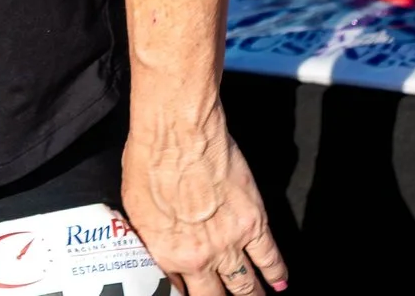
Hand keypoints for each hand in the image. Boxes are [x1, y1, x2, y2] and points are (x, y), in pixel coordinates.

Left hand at [121, 115, 287, 294]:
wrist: (178, 134)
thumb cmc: (150, 161)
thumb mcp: (134, 209)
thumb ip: (151, 240)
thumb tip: (159, 255)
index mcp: (169, 254)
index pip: (180, 290)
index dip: (186, 292)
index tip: (190, 291)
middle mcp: (202, 256)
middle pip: (215, 295)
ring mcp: (231, 242)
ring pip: (246, 284)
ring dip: (251, 294)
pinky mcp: (253, 222)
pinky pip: (270, 257)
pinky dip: (277, 273)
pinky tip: (280, 283)